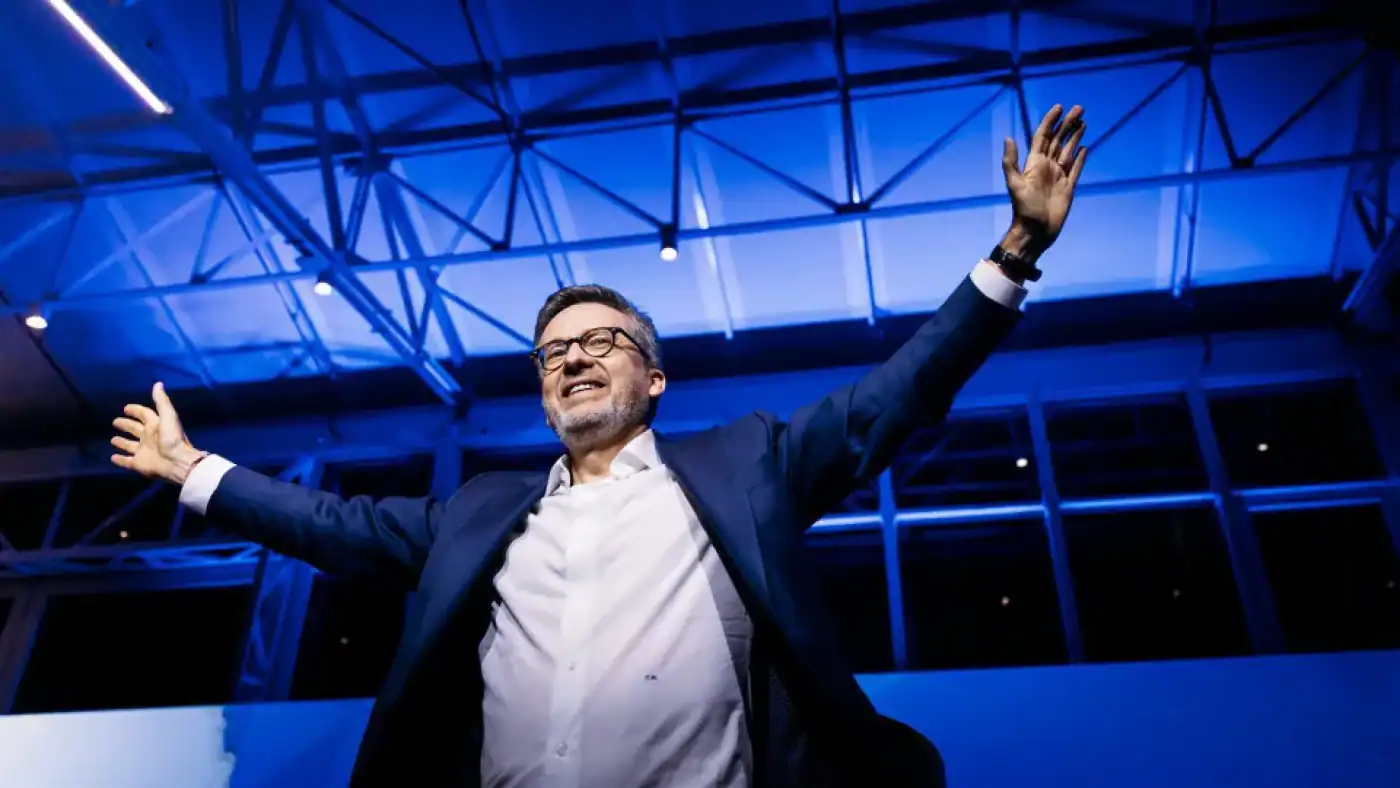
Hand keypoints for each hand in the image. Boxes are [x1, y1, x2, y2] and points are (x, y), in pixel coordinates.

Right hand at [111, 382, 204, 484]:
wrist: (177, 461)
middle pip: (135, 429)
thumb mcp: (168, 416)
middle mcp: (148, 437)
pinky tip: (112, 457)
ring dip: (122, 443)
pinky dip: (120, 460)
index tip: (126, 408)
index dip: (135, 410)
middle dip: (126, 425)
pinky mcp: (139, 463)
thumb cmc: (172, 438)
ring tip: (113, 440)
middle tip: (115, 422)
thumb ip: (161, 401)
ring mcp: (143, 451)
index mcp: (155, 425)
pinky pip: (127, 461)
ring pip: (130, 445)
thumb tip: (158, 383)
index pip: (143, 415)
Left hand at [1000, 104, 1087, 259]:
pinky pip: (1076, 169)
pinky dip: (1080, 158)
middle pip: (1059, 140)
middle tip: (1080, 108)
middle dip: (1068, 124)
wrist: (1035, 232)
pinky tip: (1085, 147)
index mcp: (1034, 164)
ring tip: (1084, 122)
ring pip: (1068, 151)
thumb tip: (1008, 138)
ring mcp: (1058, 176)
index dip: (1050, 121)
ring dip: (1075, 136)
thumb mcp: (1014, 184)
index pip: (1043, 136)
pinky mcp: (1068, 187)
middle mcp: (1047, 167)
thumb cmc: (1023, 210)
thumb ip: (1011, 162)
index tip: (1059, 107)